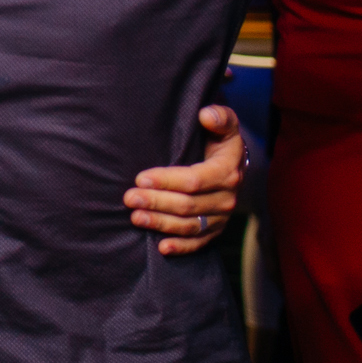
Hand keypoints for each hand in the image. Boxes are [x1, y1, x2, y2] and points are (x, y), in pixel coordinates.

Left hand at [125, 105, 243, 255]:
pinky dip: (181, 247)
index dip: (166, 181)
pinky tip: (161, 248)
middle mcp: (227, 198)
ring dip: (161, 223)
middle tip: (129, 198)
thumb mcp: (224, 123)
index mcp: (227, 171)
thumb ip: (219, 117)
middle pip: (188, 205)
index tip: (140, 178)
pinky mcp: (215, 230)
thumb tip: (206, 115)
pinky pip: (199, 243)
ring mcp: (221, 217)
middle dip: (156, 202)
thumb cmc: (220, 138)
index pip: (194, 180)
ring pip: (189, 226)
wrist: (232, 162)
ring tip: (135, 218)